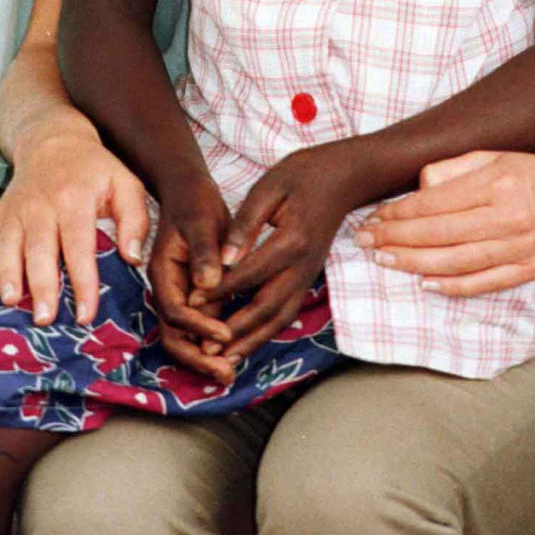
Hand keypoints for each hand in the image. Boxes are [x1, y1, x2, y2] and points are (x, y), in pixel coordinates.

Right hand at [0, 128, 149, 325]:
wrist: (54, 140)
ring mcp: (16, 210)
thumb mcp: (125, 184)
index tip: (85, 314)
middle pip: (40, 250)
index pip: (79, 247)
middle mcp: (42, 206)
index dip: (82, 282)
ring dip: (8, 276)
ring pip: (9, 247)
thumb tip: (133, 259)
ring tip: (12, 302)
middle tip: (44, 319)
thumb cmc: (95, 170)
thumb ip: (135, 220)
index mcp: (75, 200)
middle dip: (41, 286)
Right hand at [148, 169, 236, 383]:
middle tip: (226, 372)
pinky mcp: (194, 294)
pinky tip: (235, 349)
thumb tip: (207, 285)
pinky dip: (212, 341)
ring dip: (205, 356)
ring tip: (230, 372)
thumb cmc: (195, 202)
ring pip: (185, 336)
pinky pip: (199, 326)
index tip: (226, 334)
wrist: (190, 191)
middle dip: (198, 358)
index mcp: (163, 272)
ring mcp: (179, 294)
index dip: (199, 327)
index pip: (176, 312)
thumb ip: (204, 252)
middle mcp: (167, 288)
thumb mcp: (201, 222)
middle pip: (174, 335)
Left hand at [206, 144, 363, 363]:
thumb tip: (223, 258)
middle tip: (205, 348)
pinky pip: (288, 312)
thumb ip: (246, 225)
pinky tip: (248, 342)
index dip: (218, 290)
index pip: (248, 274)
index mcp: (291, 241)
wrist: (343, 177)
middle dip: (234, 331)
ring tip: (225, 359)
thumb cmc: (302, 175)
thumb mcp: (269, 188)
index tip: (191, 301)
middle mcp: (302, 266)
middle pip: (266, 307)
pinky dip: (268, 332)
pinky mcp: (309, 278)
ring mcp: (309, 275)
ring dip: (253, 342)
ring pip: (280, 318)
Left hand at [355, 150, 534, 295]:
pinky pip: (484, 283)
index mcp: (496, 183)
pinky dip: (452, 286)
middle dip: (395, 238)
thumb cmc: (534, 171)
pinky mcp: (530, 269)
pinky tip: (424, 283)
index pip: (435, 202)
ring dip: (413, 263)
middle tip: (365, 240)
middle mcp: (507, 216)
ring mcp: (520, 246)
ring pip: (456, 261)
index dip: (399, 212)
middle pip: (439, 233)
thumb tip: (417, 190)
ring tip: (384, 260)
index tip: (375, 216)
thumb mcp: (495, 156)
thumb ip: (455, 170)